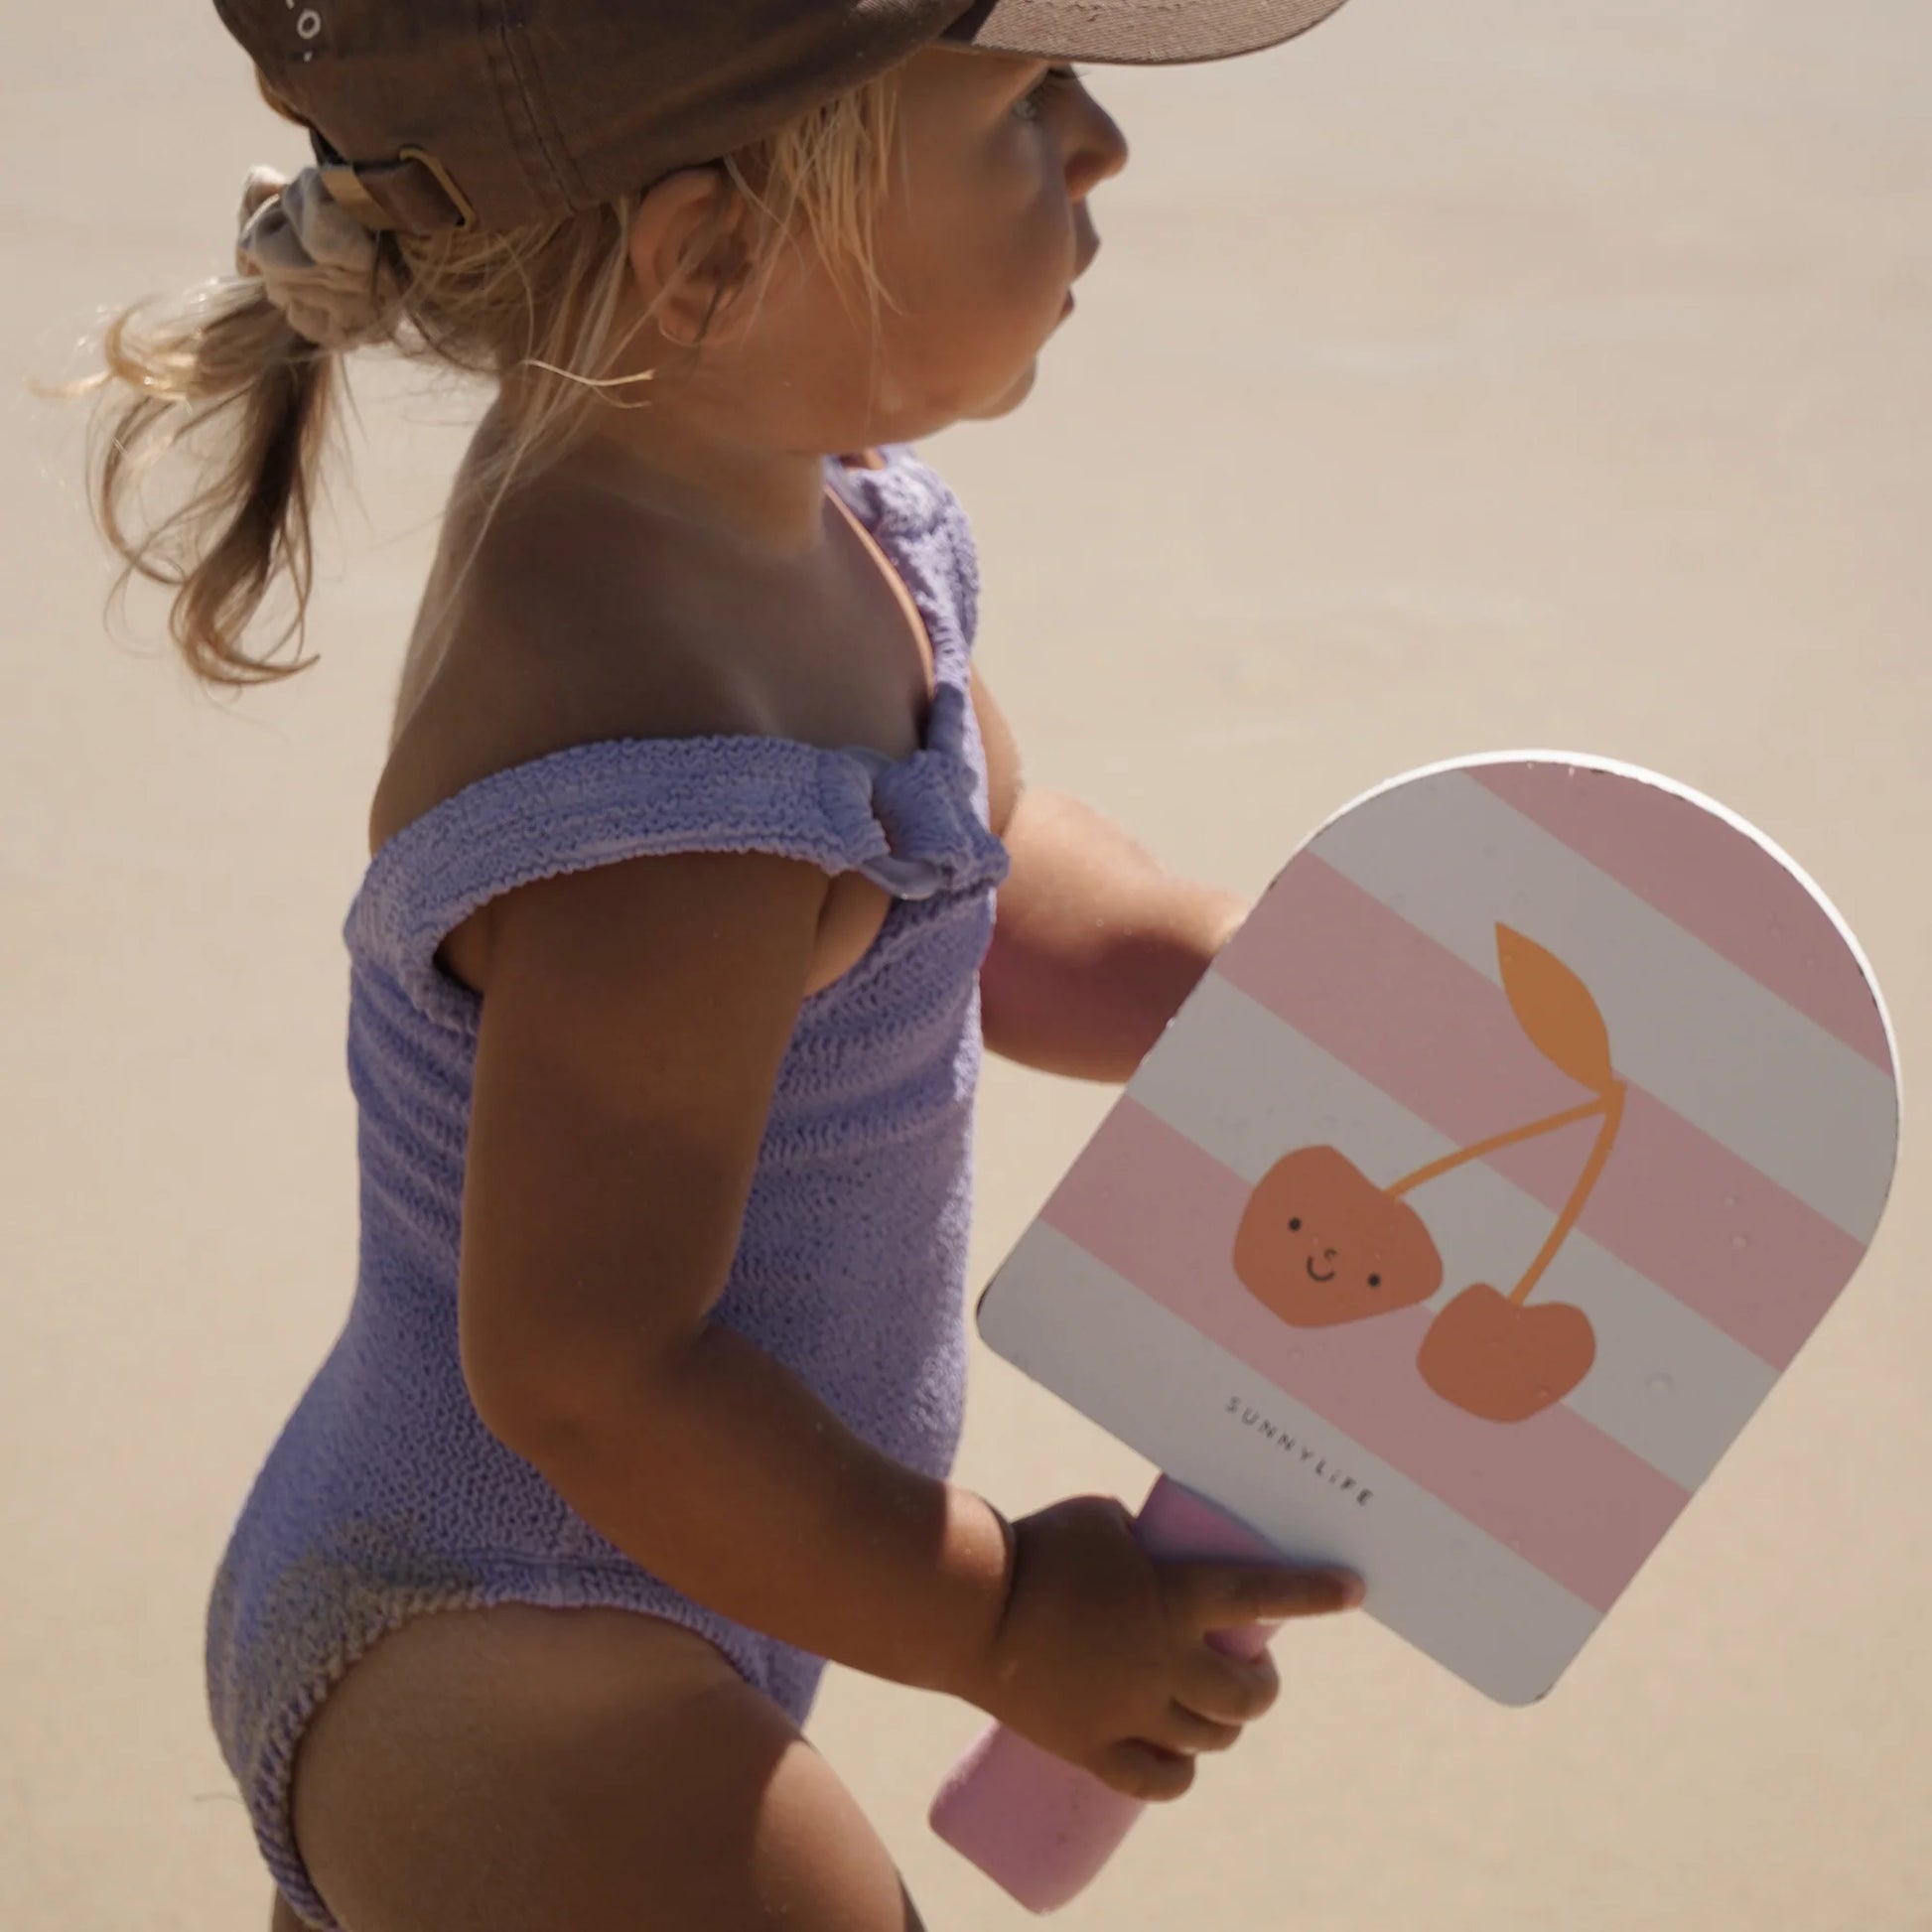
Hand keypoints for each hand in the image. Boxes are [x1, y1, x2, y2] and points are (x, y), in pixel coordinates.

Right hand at [953, 1494, 1361, 1801]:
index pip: (1262, 1596)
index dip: (1313, 1594)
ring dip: (1228, 1728)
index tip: (1354, 1589)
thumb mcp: (1103, 1520)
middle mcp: (1165, 1661)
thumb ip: (1143, 1541)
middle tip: (1254, 1678)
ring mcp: (1132, 1712)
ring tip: (1221, 1715)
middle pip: (1246, 1694)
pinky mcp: (1093, 1748)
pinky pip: (1156, 1782)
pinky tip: (1183, 1766)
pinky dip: (1179, 1777)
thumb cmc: (1037, 1546)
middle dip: (1262, 1689)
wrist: (970, 1607)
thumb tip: (1156, 1549)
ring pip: (1212, 1739)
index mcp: (1173, 1598)